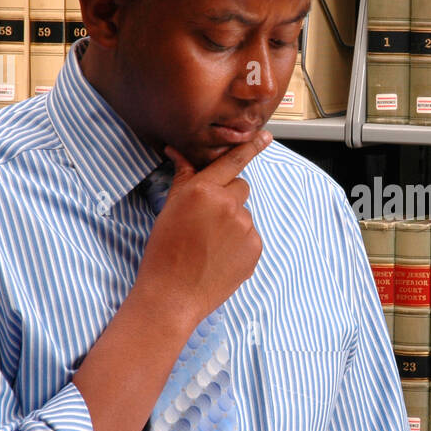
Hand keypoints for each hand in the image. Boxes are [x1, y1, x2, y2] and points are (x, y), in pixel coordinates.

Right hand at [134, 130, 270, 332]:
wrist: (173, 295)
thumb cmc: (164, 251)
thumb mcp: (169, 209)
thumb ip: (183, 178)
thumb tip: (177, 152)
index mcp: (204, 190)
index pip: (232, 161)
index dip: (251, 147)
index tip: (266, 136)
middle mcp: (228, 205)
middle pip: (240, 187)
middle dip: (228, 196)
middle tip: (206, 219)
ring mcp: (245, 227)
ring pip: (244, 214)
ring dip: (232, 223)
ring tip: (209, 245)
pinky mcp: (255, 248)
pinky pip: (250, 236)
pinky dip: (239, 243)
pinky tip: (219, 257)